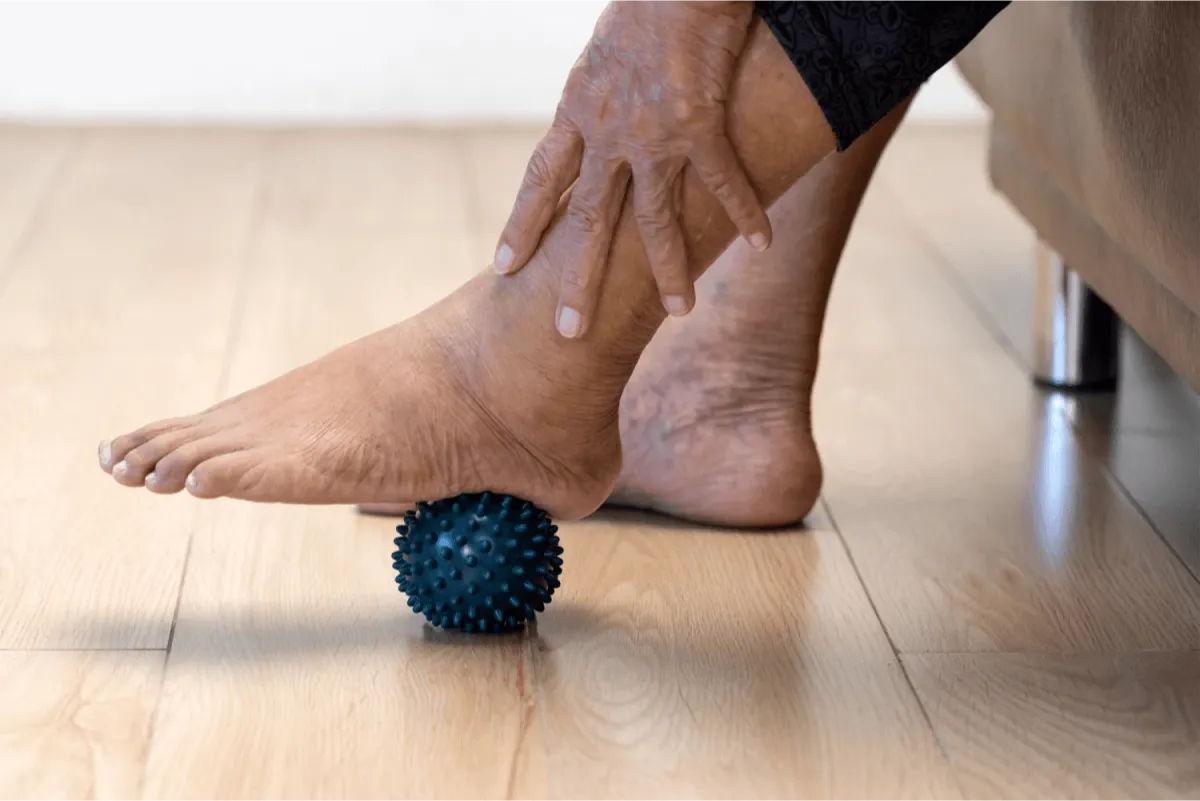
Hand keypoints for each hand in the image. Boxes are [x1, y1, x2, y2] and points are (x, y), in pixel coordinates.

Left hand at [493, 0, 768, 338]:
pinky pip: (721, 182)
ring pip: (653, 220)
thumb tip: (605, 107)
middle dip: (576, 280)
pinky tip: (760, 243)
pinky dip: (744, 213)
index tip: (504, 266)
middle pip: (586, 221)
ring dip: (668, 269)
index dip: (524, 225)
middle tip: (567, 332)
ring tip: (679, 313)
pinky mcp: (698, 123)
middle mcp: (606, 132)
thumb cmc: (646, 1)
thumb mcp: (604, 52)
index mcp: (578, 110)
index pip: (540, 179)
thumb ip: (602, 91)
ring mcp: (650, 134)